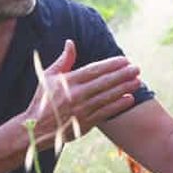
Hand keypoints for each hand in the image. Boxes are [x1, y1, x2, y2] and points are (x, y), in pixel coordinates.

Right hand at [24, 39, 140, 149]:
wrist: (35, 129)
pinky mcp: (85, 123)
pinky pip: (105, 112)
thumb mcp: (47, 77)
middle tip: (136, 68)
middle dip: (122, 75)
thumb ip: (63, 60)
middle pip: (104, 82)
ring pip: (107, 97)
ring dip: (124, 88)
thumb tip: (70, 42)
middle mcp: (77, 95)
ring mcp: (82, 110)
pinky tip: (129, 99)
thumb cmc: (42, 100)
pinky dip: (118, 105)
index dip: (111, 65)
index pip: (94, 70)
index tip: (124, 60)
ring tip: (138, 81)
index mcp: (68, 81)